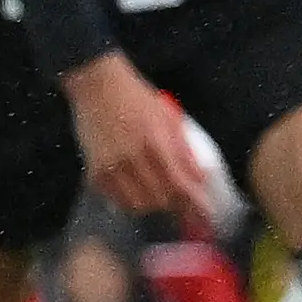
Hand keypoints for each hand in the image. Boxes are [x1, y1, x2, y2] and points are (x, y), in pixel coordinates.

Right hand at [66, 52, 206, 220]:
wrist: (97, 85)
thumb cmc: (135, 97)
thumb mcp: (167, 115)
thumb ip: (183, 147)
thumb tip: (199, 176)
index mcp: (156, 142)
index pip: (180, 184)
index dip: (195, 204)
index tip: (206, 215)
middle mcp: (133, 158)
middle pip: (160, 199)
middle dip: (174, 205)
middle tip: (181, 203)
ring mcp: (112, 167)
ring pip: (138, 204)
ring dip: (152, 205)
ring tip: (158, 196)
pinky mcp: (95, 171)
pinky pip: (116, 199)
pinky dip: (129, 201)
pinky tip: (135, 191)